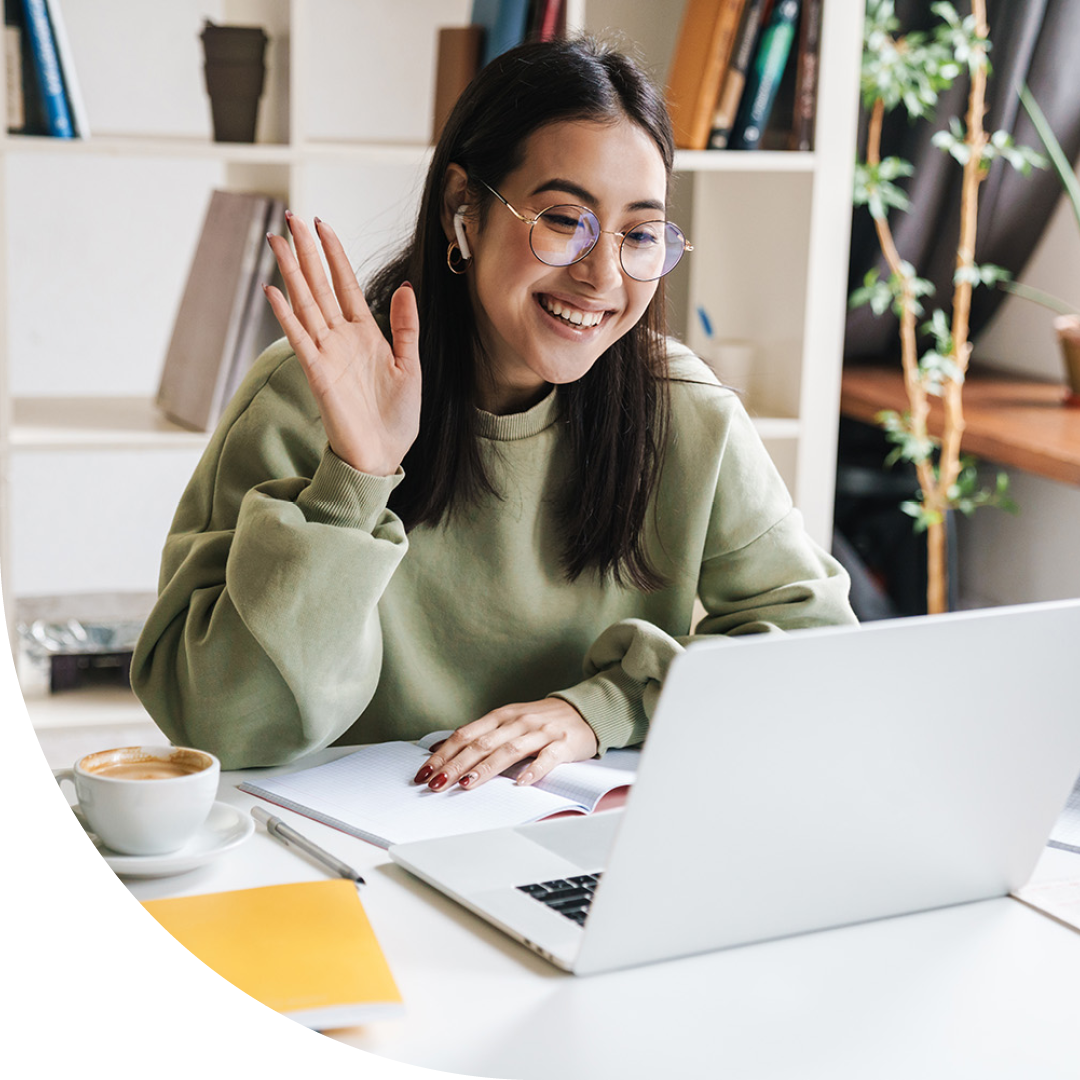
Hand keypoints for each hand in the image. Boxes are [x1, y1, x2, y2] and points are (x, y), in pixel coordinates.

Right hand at [264, 213, 420, 476]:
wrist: (383, 455)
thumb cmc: (396, 417)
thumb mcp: (410, 366)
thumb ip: (405, 327)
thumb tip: (406, 288)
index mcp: (365, 334)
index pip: (346, 284)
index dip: (335, 254)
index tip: (322, 224)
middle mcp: (341, 339)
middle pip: (319, 286)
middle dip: (306, 251)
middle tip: (291, 217)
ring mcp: (326, 354)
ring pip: (305, 304)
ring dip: (291, 272)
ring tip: (277, 241)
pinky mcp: (317, 374)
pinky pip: (299, 339)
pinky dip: (286, 315)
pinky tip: (274, 291)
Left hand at [414, 698, 598, 790]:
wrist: (584, 710)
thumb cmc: (540, 720)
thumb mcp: (508, 721)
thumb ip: (480, 734)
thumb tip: (442, 748)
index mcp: (501, 716)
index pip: (466, 735)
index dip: (444, 753)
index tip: (425, 772)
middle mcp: (517, 722)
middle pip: (481, 744)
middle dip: (456, 765)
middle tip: (436, 784)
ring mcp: (540, 732)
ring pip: (509, 750)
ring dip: (485, 768)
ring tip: (466, 784)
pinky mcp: (563, 744)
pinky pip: (547, 758)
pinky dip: (534, 770)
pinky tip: (521, 783)